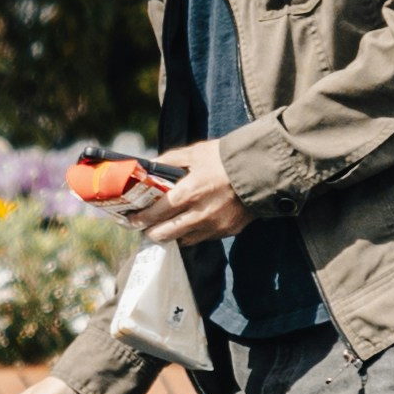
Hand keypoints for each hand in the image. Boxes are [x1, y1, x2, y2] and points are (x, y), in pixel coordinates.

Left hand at [132, 138, 248, 251]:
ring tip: (164, 228)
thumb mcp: (195, 153)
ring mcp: (215, 225)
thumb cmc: (225, 159)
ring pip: (184, 240)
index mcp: (189, 193)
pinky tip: (189, 224)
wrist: (262, 170)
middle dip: (151, 232)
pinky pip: (203, 237)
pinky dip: (193, 233)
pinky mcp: (228, 230)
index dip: (141, 219)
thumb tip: (149, 163)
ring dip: (172, 235)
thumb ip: (170, 160)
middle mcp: (200, 214)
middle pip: (166, 233)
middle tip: (144, 227)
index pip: (156, 213)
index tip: (131, 220)